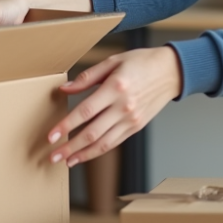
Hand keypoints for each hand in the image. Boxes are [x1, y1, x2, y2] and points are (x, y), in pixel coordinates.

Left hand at [47, 46, 182, 166]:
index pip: (85, 111)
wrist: (171, 71)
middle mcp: (124, 107)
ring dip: (83, 154)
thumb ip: (87, 77)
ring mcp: (131, 119)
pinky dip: (98, 151)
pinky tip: (85, 154)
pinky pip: (115, 142)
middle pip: (92, 133)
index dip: (66, 126)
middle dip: (70, 147)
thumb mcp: (113, 61)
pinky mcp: (136, 126)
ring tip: (66, 161)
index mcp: (115, 88)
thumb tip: (64, 89)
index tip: (51, 136)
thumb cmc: (141, 62)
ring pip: (103, 143)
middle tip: (53, 156)